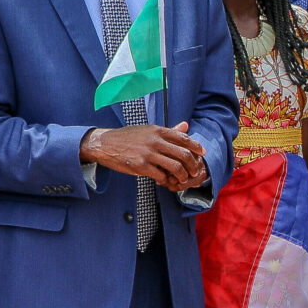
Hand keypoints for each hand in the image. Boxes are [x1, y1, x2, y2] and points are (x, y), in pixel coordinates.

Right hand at [83, 122, 207, 188]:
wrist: (105, 144)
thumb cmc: (128, 137)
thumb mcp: (148, 130)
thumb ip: (168, 131)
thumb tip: (186, 125)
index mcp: (158, 131)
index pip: (184, 138)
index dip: (197, 147)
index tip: (202, 154)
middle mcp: (155, 141)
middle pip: (184, 154)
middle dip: (193, 166)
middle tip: (195, 172)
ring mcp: (148, 154)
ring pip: (175, 167)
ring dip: (182, 176)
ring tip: (182, 179)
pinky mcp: (140, 166)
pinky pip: (161, 176)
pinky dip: (166, 181)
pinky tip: (164, 181)